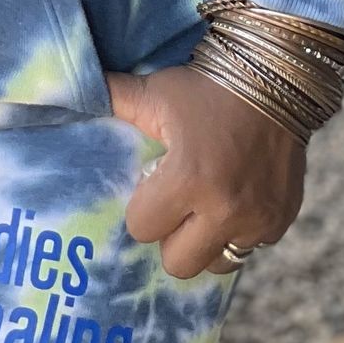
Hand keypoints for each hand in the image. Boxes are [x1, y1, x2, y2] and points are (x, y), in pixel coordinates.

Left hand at [106, 65, 304, 279]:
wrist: (276, 77)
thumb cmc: (206, 86)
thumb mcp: (155, 91)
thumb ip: (111, 98)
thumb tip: (62, 90)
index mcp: (188, 178)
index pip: (143, 228)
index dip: (141, 209)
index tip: (149, 187)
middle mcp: (225, 209)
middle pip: (179, 263)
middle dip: (170, 237)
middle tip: (175, 207)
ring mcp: (258, 220)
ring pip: (217, 265)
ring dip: (205, 243)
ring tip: (203, 210)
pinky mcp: (281, 222)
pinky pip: (250, 248)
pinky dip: (238, 232)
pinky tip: (234, 200)